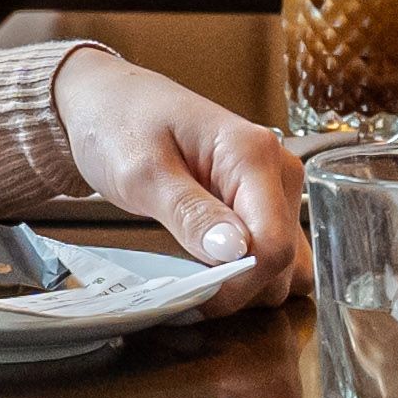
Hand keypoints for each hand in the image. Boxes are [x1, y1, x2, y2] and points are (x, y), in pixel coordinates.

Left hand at [52, 50, 310, 310]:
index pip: (273, 244)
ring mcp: (275, 188)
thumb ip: (189, 212)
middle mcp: (279, 171)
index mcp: (254, 155)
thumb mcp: (142, 172)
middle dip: (240, 288)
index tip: (193, 297)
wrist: (110, 100)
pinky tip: (208, 271)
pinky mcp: (264, 203)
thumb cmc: (120, 125)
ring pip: (287, 264)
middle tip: (185, 290)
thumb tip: (234, 253)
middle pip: (285, 260)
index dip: (237, 284)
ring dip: (247, 286)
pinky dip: (248, 274)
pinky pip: (273, 252)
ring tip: (195, 281)